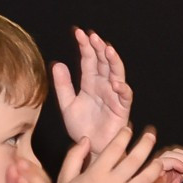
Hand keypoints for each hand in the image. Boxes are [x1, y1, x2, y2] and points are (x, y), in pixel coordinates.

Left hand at [50, 27, 130, 148]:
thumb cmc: (81, 128)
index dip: (85, 47)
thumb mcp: (67, 105)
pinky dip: (122, 89)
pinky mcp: (122, 110)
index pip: (89, 60)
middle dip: (100, 49)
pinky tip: (116, 83)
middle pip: (104, 63)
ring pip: (117, 75)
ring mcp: (114, 96)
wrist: (89, 149)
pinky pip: (125, 97)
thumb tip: (58, 64)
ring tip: (108, 50)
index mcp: (90, 83)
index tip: (78, 33)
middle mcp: (104, 86)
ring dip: (114, 62)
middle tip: (93, 36)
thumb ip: (63, 85)